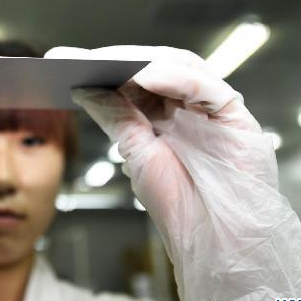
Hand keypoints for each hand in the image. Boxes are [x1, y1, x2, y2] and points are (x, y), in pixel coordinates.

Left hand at [45, 45, 300, 300]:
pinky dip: (178, 78)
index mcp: (163, 115)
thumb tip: (84, 88)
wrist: (218, 242)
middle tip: (85, 57)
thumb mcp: (136, 154)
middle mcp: (189, 107)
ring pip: (183, 68)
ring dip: (147, 63)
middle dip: (121, 60)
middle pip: (157, 67)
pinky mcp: (236, 117)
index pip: (133, 79)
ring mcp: (213, 110)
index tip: (64, 59)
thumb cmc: (181, 205)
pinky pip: (207, 88)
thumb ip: (116, 116)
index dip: (104, 66)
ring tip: (114, 63)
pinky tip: (150, 76)